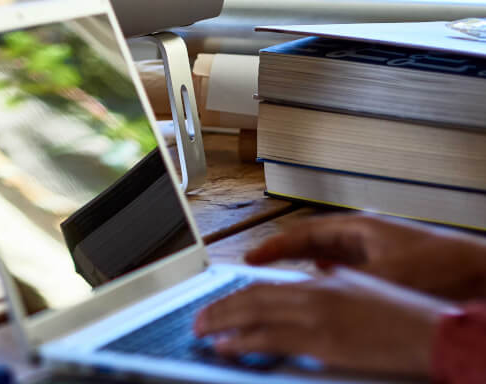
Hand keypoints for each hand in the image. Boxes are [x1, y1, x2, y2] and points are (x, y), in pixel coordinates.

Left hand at [194, 270, 452, 376]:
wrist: (431, 331)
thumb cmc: (402, 317)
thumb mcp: (359, 294)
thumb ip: (329, 293)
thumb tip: (311, 293)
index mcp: (321, 284)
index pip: (266, 288)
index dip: (236, 297)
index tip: (217, 305)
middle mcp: (313, 294)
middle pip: (251, 297)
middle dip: (219, 309)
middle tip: (198, 319)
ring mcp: (315, 317)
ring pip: (253, 314)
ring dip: (221, 323)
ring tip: (202, 331)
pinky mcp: (321, 341)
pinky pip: (269, 339)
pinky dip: (241, 341)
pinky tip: (226, 346)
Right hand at [242, 213, 485, 300]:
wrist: (478, 271)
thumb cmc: (436, 266)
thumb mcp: (382, 275)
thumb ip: (342, 280)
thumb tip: (309, 290)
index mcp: (357, 228)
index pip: (303, 233)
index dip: (274, 246)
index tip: (250, 258)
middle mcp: (363, 236)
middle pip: (312, 243)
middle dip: (284, 256)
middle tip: (257, 269)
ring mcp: (376, 251)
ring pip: (329, 258)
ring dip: (306, 268)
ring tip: (284, 282)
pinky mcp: (388, 268)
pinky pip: (347, 271)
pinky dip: (330, 279)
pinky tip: (327, 292)